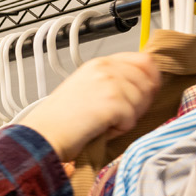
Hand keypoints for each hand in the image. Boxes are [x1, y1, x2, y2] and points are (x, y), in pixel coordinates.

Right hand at [17, 52, 160, 161]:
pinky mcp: (113, 103)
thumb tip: (143, 86)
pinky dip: (119, 129)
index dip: (152, 78)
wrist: (43, 135)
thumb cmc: (59, 119)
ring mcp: (110, 84)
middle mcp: (106, 69)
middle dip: (141, 102)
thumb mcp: (86, 88)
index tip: (148, 91)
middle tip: (121, 115)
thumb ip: (113, 81)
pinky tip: (102, 128)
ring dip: (128, 117)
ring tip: (105, 122)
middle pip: (149, 81)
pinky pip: (132, 118)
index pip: (144, 60)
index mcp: (99, 63)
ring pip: (142, 101)